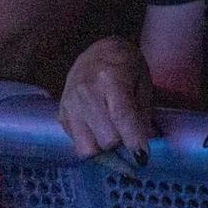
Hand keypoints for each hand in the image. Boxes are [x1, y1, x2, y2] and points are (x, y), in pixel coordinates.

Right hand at [58, 37, 156, 163]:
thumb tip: (147, 141)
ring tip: (114, 137)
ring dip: (104, 149)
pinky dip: (91, 144)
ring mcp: (69, 105)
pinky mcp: (61, 115)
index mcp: (111, 79)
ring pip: (86, 148)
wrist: (97, 51)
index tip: (143, 156)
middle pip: (105, 138)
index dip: (133, 139)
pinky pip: (76, 143)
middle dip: (121, 145)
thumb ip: (143, 112)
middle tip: (130, 139)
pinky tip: (100, 131)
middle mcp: (86, 93)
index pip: (121, 116)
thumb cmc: (126, 65)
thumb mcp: (143, 81)